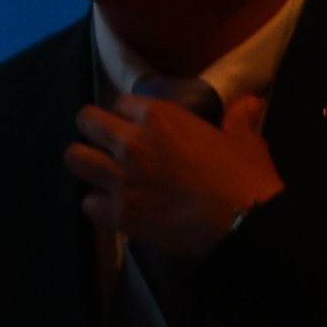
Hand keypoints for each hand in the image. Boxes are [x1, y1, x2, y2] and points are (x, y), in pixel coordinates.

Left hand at [68, 92, 283, 258]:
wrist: (245, 224)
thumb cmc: (246, 178)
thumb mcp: (244, 140)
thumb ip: (239, 118)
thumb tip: (250, 101)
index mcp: (159, 117)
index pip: (120, 102)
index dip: (126, 115)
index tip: (134, 127)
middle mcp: (131, 142)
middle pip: (87, 121)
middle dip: (93, 130)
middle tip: (107, 145)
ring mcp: (122, 179)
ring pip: (76, 159)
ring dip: (87, 164)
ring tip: (100, 173)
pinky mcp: (121, 214)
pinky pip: (88, 204)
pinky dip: (98, 207)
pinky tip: (113, 209)